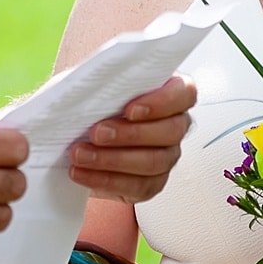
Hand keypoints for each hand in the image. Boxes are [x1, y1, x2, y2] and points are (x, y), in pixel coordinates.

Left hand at [68, 73, 194, 202]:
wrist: (78, 136)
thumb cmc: (92, 103)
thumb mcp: (95, 81)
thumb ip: (102, 77)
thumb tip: (93, 80)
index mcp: (170, 92)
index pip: (184, 93)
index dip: (162, 102)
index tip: (129, 109)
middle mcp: (175, 125)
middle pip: (170, 132)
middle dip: (130, 134)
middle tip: (97, 133)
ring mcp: (166, 156)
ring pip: (153, 162)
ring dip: (113, 160)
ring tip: (81, 154)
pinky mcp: (151, 182)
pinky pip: (137, 186)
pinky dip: (105, 180)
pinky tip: (82, 172)